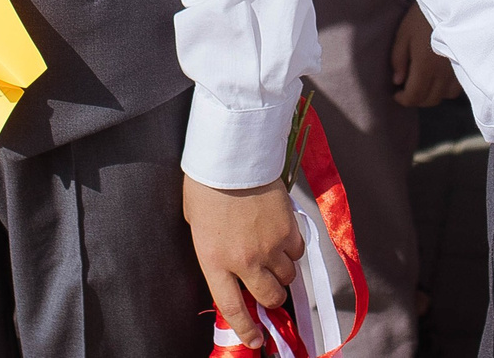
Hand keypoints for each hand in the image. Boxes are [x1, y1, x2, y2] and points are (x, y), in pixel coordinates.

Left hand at [186, 178, 303, 341]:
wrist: (231, 155)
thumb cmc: (206, 184)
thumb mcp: (196, 222)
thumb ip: (213, 248)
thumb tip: (229, 263)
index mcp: (214, 260)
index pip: (232, 307)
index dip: (246, 328)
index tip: (256, 339)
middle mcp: (244, 260)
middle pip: (270, 296)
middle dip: (271, 297)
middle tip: (268, 286)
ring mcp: (270, 247)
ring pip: (288, 276)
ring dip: (282, 270)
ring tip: (272, 250)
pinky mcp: (288, 230)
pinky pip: (297, 253)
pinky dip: (292, 249)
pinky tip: (280, 233)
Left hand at [390, 3, 461, 106]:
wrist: (451, 4)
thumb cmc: (422, 16)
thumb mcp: (403, 34)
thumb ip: (398, 60)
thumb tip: (397, 81)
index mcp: (425, 66)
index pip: (415, 96)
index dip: (403, 99)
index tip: (395, 94)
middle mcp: (444, 73)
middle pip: (430, 100)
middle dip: (416, 99)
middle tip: (406, 89)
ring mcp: (458, 71)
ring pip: (444, 96)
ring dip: (432, 95)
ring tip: (423, 83)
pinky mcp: (467, 67)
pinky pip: (457, 88)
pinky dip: (446, 89)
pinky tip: (438, 78)